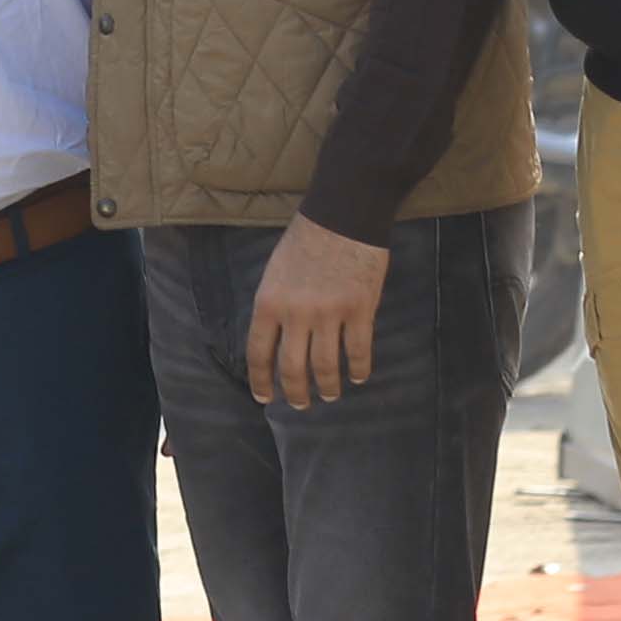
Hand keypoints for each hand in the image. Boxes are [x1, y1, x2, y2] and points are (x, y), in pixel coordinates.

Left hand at [244, 214, 390, 409]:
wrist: (343, 216)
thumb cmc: (305, 241)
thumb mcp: (274, 273)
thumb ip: (275, 307)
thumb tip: (276, 340)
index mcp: (269, 303)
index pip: (259, 354)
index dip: (261, 381)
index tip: (265, 398)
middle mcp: (296, 314)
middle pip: (292, 367)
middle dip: (296, 392)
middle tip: (301, 405)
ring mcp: (329, 314)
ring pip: (326, 365)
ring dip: (328, 386)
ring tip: (331, 395)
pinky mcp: (360, 310)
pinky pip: (358, 350)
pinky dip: (359, 368)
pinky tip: (359, 377)